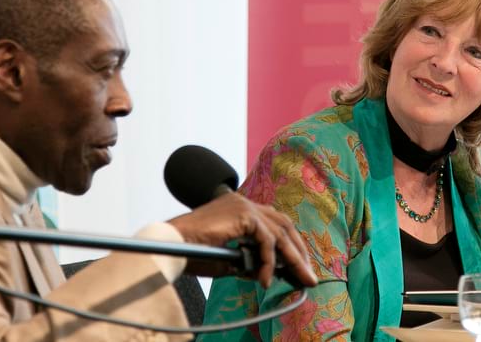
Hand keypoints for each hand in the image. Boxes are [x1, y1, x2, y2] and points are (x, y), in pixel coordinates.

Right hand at [167, 192, 316, 288]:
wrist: (172, 245)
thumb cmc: (192, 252)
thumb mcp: (227, 260)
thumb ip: (248, 261)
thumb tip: (268, 272)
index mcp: (239, 209)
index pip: (274, 224)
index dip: (290, 246)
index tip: (299, 267)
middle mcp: (244, 202)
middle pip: (283, 225)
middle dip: (299, 252)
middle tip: (308, 276)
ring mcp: (244, 205)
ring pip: (280, 231)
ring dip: (292, 258)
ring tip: (299, 279)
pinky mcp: (243, 214)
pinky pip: (266, 239)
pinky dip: (269, 261)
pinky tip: (265, 278)